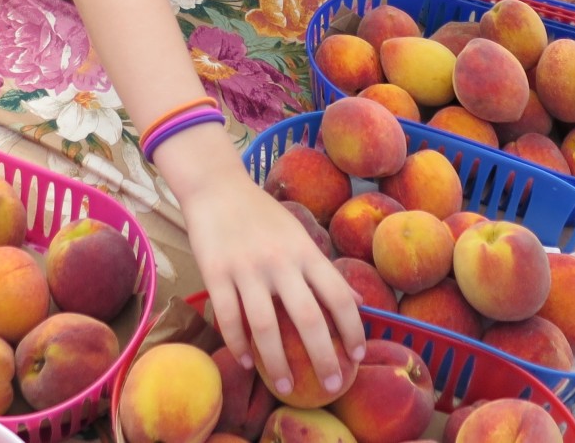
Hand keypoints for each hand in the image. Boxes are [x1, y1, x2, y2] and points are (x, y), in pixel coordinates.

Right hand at [181, 174, 365, 398]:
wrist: (218, 188)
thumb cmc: (264, 215)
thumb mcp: (300, 235)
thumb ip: (324, 270)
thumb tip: (355, 301)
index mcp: (306, 251)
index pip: (338, 294)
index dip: (352, 327)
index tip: (358, 355)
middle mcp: (280, 261)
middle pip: (308, 318)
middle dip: (323, 357)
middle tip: (332, 386)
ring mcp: (247, 268)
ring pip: (265, 326)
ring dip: (277, 362)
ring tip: (285, 385)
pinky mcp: (216, 273)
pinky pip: (228, 318)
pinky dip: (238, 344)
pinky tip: (247, 362)